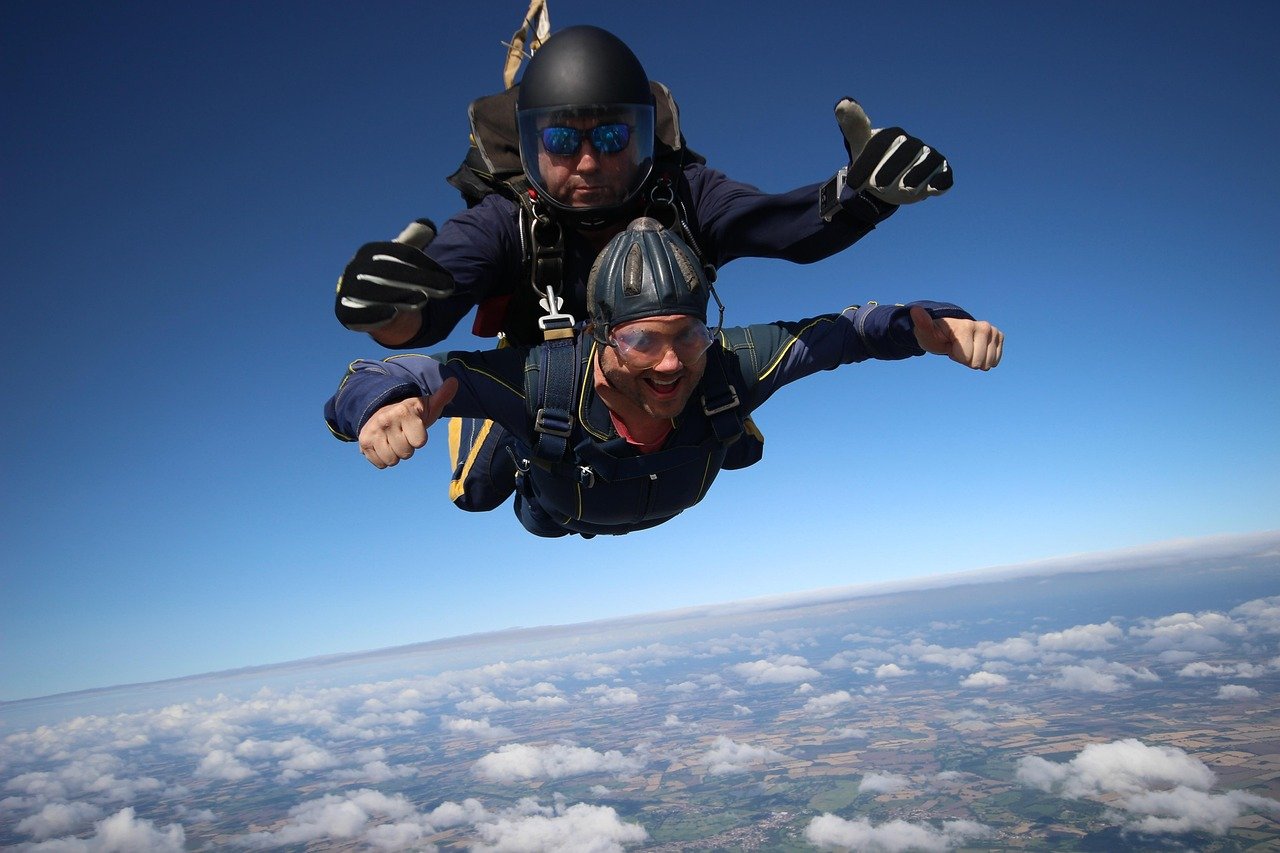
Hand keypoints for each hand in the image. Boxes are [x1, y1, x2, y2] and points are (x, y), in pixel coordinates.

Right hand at [334, 219, 453, 332]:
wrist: (364, 302)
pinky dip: (375, 313)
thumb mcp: (400, 256)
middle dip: (420, 279)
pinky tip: (393, 313)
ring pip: (375, 291)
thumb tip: (427, 226)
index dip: (427, 264)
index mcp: (371, 250)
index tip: (449, 278)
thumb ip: (413, 240)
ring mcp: (348, 289)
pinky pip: (358, 313)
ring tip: (423, 300)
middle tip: (446, 289)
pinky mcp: (345, 312)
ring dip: (400, 294)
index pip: (402, 253)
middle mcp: (356, 267)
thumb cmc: (388, 277)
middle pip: (390, 270)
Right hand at [358, 377, 458, 467]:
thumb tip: (454, 381)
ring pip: (392, 460)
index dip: (419, 439)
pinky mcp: (364, 443)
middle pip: (406, 453)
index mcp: (403, 411)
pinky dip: (383, 459)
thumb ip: (442, 396)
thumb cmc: (411, 413)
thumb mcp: (427, 405)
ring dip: (395, 454)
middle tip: (403, 434)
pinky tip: (384, 445)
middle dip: (407, 447)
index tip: (415, 428)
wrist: (381, 411)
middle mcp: (386, 420)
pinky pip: (380, 464)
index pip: (419, 442)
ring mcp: (373, 432)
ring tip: (393, 440)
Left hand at [836, 98, 952, 204]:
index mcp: (892, 135)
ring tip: (903, 190)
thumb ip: (853, 126)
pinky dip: (941, 181)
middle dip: (892, 168)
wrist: (887, 182)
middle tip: (877, 186)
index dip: (868, 161)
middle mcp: (912, 144)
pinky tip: (932, 189)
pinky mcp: (939, 172)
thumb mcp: (860, 145)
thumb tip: (842, 102)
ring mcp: (927, 157)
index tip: (853, 183)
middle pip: (905, 151)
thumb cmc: (872, 161)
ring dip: (916, 176)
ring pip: (926, 163)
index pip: (881, 143)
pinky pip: (944, 175)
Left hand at [910, 306, 1002, 370]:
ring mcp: (992, 330)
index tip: (950, 344)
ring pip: (988, 363)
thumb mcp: (926, 332)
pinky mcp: (999, 336)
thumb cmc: (935, 334)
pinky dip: (985, 360)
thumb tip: (915, 310)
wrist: (948, 331)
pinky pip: (996, 360)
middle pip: (978, 362)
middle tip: (958, 347)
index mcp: (966, 326)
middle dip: (966, 359)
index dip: (956, 356)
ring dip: (975, 360)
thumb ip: (922, 323)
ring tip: (966, 348)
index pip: (967, 357)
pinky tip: (976, 350)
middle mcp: (983, 326)